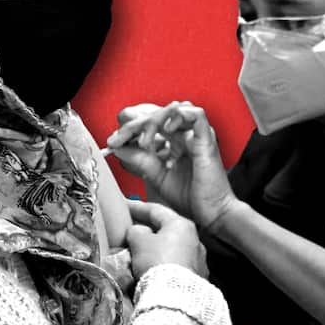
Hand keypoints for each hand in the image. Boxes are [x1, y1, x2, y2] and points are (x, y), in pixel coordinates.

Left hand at [108, 101, 240, 232]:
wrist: (210, 214)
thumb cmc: (190, 197)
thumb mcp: (156, 175)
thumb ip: (139, 159)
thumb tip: (117, 147)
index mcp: (173, 141)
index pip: (148, 123)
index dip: (129, 129)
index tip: (113, 142)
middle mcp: (184, 134)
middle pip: (156, 114)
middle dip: (133, 125)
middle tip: (118, 139)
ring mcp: (196, 134)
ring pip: (171, 111)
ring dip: (153, 122)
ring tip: (145, 142)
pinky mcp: (207, 138)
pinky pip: (196, 114)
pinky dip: (178, 117)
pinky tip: (166, 130)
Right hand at [125, 199, 208, 278]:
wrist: (174, 296)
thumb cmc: (157, 262)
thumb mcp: (139, 241)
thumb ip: (135, 231)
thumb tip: (137, 232)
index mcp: (181, 225)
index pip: (156, 211)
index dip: (137, 208)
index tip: (125, 206)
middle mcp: (194, 241)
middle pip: (165, 233)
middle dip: (146, 235)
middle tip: (129, 236)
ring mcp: (197, 262)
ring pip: (169, 252)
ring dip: (153, 254)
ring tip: (135, 260)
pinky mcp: (195, 280)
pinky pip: (173, 269)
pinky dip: (161, 269)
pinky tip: (148, 275)